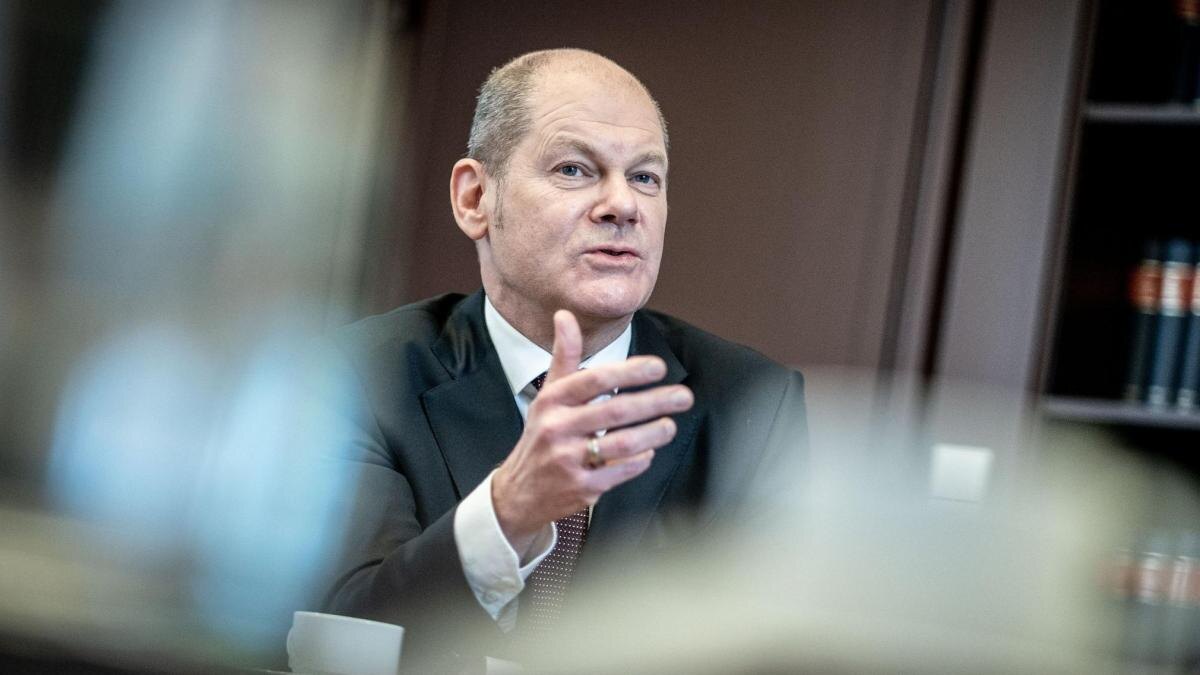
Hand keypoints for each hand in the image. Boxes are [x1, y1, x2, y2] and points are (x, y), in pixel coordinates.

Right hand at [491, 310, 693, 554]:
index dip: (630, 371)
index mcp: (552, 401)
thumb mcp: (548, 395)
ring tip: (671, 425)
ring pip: (623, 442)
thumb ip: (564, 356)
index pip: (595, 379)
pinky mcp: (581, 487)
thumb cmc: (542, 436)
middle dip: (656, 402)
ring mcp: (568, 460)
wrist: (520, 492)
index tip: (659, 367)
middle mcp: (557, 428)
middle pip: (616, 410)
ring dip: (654, 432)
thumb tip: (565, 315)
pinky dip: (640, 460)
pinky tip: (650, 451)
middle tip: (683, 396)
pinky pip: (620, 470)